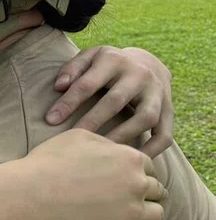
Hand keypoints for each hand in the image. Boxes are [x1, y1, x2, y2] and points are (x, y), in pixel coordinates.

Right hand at [20, 129, 165, 219]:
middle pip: (157, 189)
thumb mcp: (79, 136)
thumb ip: (107, 143)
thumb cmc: (50, 161)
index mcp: (130, 158)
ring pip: (157, 213)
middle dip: (145, 191)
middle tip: (127, 195)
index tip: (125, 178)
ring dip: (146, 211)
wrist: (32, 193)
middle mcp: (138, 184)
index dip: (137, 171)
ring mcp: (132, 211)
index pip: (150, 166)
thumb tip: (115, 149)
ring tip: (130, 212)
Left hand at [47, 45, 173, 157]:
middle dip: (92, 121)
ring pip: (144, 118)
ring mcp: (157, 93)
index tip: (51, 120)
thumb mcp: (90, 56)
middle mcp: (139, 75)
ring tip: (100, 153)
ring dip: (122, 137)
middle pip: (116, 100)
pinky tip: (131, 162)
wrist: (149, 63)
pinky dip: (151, 151)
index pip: (88, 83)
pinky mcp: (169, 111)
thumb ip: (72, 68)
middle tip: (74, 139)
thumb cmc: (108, 65)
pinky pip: (164, 135)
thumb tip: (59, 86)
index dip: (69, 102)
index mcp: (114, 60)